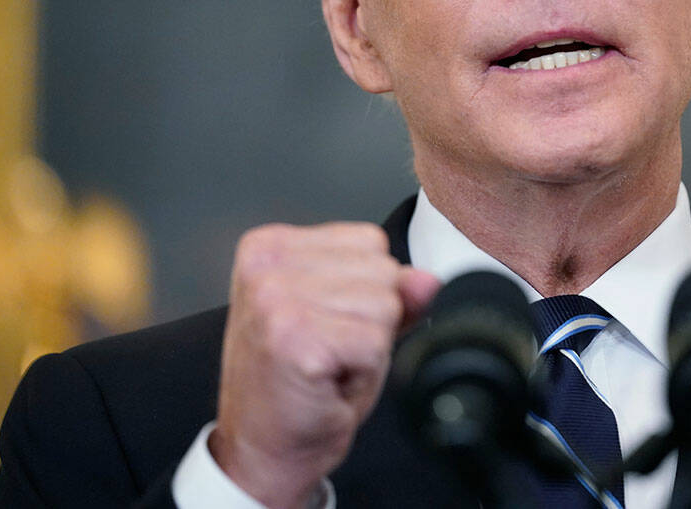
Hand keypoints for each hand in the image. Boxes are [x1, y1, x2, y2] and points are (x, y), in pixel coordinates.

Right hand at [209, 222, 439, 508]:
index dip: (364, 291)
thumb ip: (390, 292)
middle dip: (370, 319)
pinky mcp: (295, 338)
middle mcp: (266, 264)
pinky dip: (365, 372)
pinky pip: (376, 343)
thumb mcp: (346, 322)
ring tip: (328, 366)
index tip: (324, 323)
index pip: (369, 240)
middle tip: (327, 351)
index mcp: (270, 246)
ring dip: (369, 347)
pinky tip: (328, 383)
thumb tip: (426, 279)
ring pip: (385, 305)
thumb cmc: (297, 386)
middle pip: (382, 270)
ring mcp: (276, 298)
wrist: (264, 451)